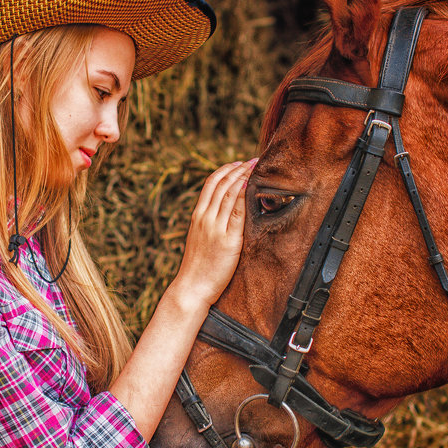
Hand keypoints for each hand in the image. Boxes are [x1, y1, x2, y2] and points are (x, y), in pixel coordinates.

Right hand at [171, 158, 254, 309]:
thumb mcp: (199, 239)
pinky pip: (238, 212)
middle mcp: (205, 218)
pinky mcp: (228, 240)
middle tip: (252, 160)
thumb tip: (224, 214)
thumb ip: (209, 224)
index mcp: (197, 216)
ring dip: (244, 177)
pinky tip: (252, 187)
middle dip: (238, 169)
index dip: (225, 170)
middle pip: (222, 184)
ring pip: (230, 194)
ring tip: (256, 168)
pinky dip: (244, 196)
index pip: (210, 184)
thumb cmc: (197, 267)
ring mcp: (216, 228)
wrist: (192, 287)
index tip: (238, 163)